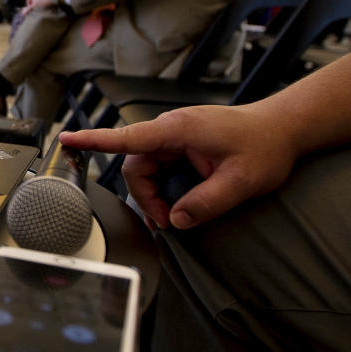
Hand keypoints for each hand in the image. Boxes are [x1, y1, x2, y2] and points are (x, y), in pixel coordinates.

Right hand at [59, 105, 298, 229]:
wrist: (283, 128)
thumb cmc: (265, 146)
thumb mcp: (242, 181)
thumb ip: (207, 203)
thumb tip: (177, 221)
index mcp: (178, 130)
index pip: (127, 138)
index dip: (94, 141)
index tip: (67, 140)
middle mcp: (171, 130)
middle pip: (136, 166)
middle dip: (146, 197)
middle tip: (169, 223)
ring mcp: (176, 137)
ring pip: (146, 170)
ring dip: (155, 195)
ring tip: (177, 215)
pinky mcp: (182, 145)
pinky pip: (160, 168)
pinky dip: (164, 188)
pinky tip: (180, 202)